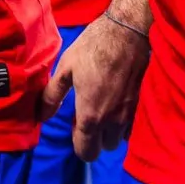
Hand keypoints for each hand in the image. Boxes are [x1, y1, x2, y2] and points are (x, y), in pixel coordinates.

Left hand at [37, 10, 149, 159]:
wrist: (127, 31)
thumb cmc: (92, 48)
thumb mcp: (65, 68)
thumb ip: (52, 97)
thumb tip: (41, 117)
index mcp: (91, 115)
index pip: (86, 152)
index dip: (78, 143)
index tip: (76, 122)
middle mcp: (113, 121)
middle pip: (104, 148)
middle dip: (96, 137)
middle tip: (90, 112)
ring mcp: (130, 114)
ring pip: (120, 138)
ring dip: (111, 130)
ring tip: (105, 106)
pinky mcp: (142, 104)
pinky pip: (133, 125)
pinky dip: (124, 121)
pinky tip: (118, 100)